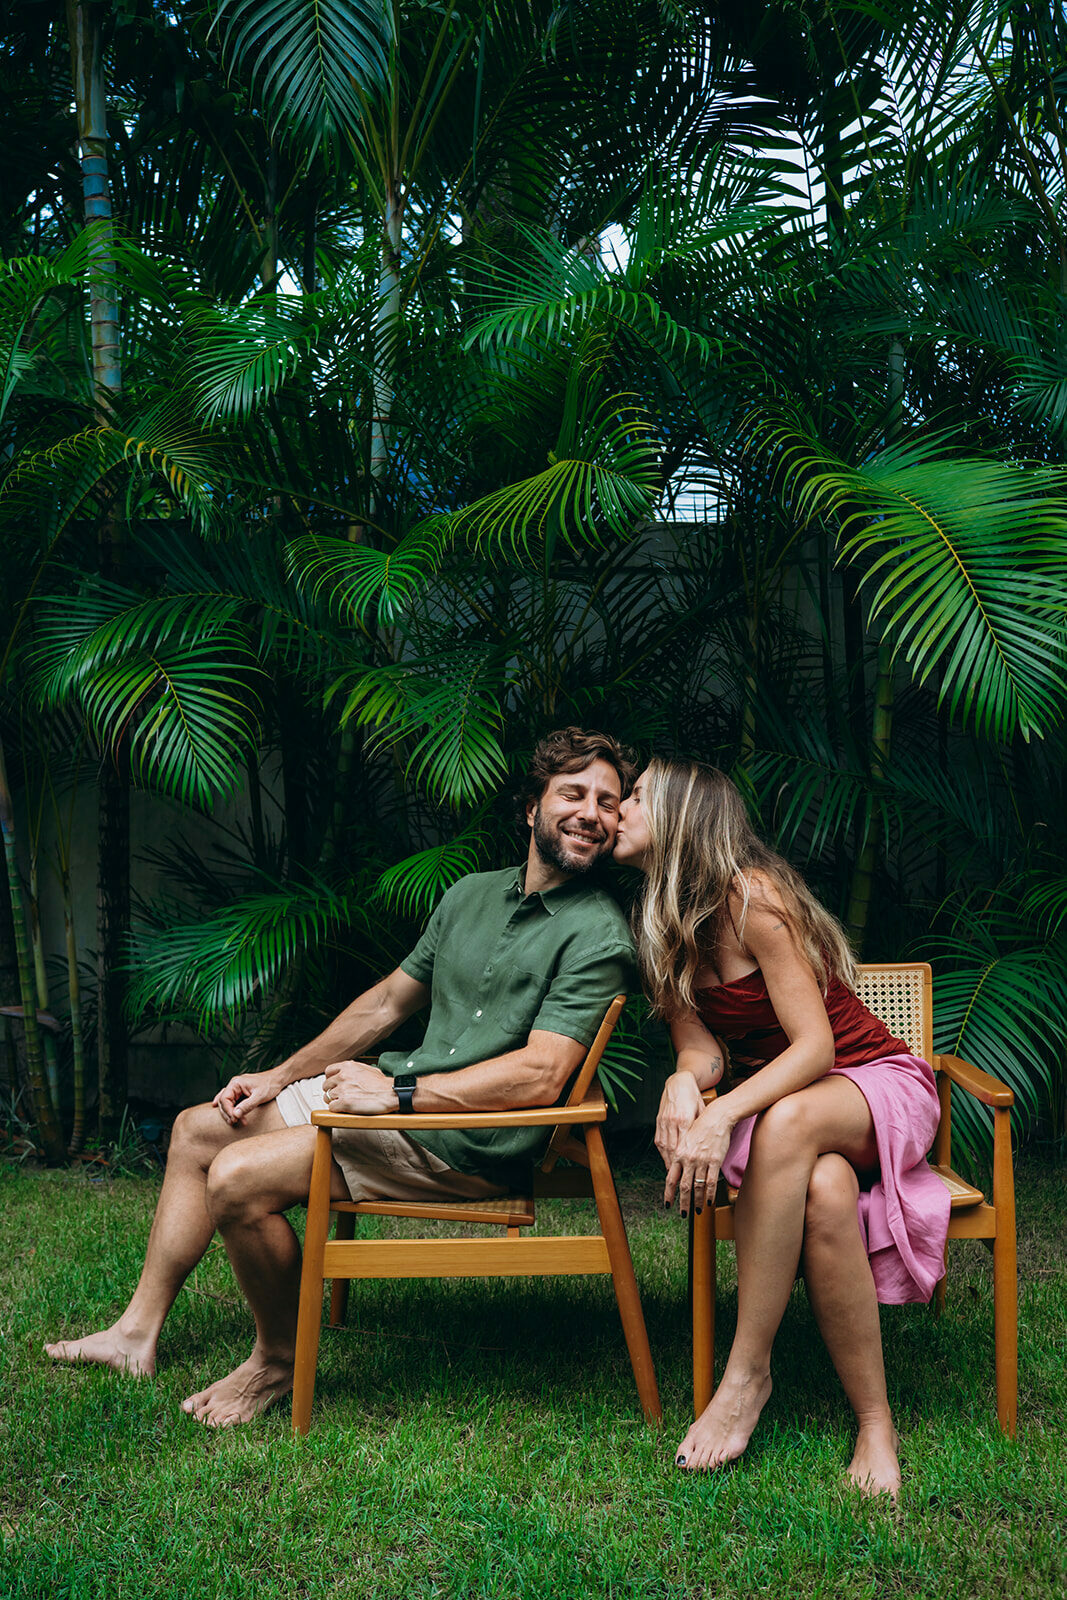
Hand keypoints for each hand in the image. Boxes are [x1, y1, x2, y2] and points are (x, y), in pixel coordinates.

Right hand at [213, 1069, 280, 1125]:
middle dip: (228, 1113)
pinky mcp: (241, 1093)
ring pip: (226, 1102)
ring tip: (234, 1122)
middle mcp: (234, 1085)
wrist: (278, 1079)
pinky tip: (225, 1113)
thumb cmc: (270, 1084)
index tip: (234, 1119)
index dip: (228, 1110)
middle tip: (234, 1122)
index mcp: (236, 1083)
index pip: (224, 1098)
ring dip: (229, 1113)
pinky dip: (228, 1108)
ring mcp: (237, 1089)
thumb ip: (247, 1105)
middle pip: (223, 1101)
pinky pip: (230, 1101)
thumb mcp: (259, 1096)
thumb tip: (235, 1114)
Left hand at [322, 1059, 399, 1114]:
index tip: (334, 1084)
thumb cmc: (382, 1083)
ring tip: (344, 1103)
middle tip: (340, 1096)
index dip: (330, 1079)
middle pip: (326, 1085)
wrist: (390, 1093)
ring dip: (334, 1101)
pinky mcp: (344, 1102)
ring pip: (327, 1097)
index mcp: (347, 1066)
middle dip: (332, 1091)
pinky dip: (337, 1110)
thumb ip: (353, 1069)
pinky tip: (345, 1109)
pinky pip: (331, 1107)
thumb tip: (348, 1072)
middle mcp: (342, 1076)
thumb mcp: (367, 1069)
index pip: (328, 1071)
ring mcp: (342, 1089)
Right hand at [654, 1071, 704, 1169]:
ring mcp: (664, 1121)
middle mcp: (672, 1121)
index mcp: (685, 1119)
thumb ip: (702, 1126)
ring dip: (668, 1161)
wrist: (679, 1081)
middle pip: (673, 1149)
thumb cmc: (693, 1096)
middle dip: (675, 1166)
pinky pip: (659, 1139)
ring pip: (664, 1146)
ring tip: (672, 1173)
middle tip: (679, 1180)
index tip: (687, 1173)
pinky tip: (666, 1159)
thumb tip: (707, 1143)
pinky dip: (662, 1151)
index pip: (684, 1145)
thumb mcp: (702, 1110)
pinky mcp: (659, 1120)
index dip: (685, 1161)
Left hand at [663, 1099, 736, 1215]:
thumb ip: (680, 1155)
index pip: (671, 1178)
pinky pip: (711, 1182)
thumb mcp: (685, 1140)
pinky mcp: (715, 1161)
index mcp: (679, 1153)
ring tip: (696, 1211)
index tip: (668, 1203)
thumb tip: (676, 1171)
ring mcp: (702, 1161)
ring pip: (697, 1187)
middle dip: (683, 1202)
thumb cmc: (701, 1126)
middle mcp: (688, 1158)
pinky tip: (708, 1201)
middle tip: (683, 1214)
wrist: (717, 1117)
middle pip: (684, 1186)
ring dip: (696, 1201)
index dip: (669, 1193)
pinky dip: (709, 1194)